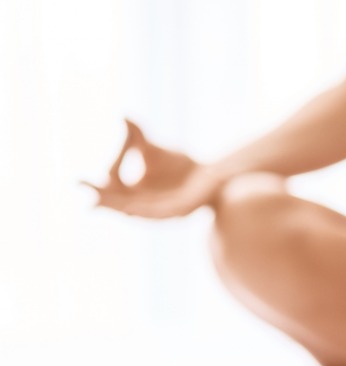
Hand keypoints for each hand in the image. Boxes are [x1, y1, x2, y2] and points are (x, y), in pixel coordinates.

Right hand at [83, 120, 225, 218]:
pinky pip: (159, 214)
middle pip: (118, 204)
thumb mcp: (153, 150)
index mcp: (133, 193)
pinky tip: (131, 211)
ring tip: (101, 204)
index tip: (78, 181)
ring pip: (135, 212)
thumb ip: (136, 137)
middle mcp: (143, 205)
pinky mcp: (178, 213)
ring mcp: (160, 211)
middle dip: (103, 200)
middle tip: (86, 196)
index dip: (95, 186)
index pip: (110, 188)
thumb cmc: (180, 166)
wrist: (211, 176)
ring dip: (119, 209)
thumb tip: (124, 116)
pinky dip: (145, 212)